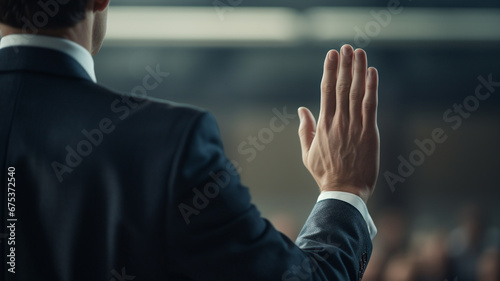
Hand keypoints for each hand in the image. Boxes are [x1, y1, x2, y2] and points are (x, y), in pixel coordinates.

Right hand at [298, 44, 379, 202]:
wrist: (344, 191)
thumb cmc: (326, 174)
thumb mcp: (308, 153)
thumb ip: (305, 129)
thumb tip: (301, 110)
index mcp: (323, 124)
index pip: (326, 91)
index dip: (329, 71)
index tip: (331, 55)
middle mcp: (338, 121)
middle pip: (341, 87)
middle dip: (344, 65)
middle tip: (346, 47)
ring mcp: (354, 126)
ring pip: (356, 92)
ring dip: (358, 70)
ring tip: (359, 52)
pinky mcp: (369, 133)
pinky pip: (371, 105)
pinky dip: (372, 87)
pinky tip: (373, 72)